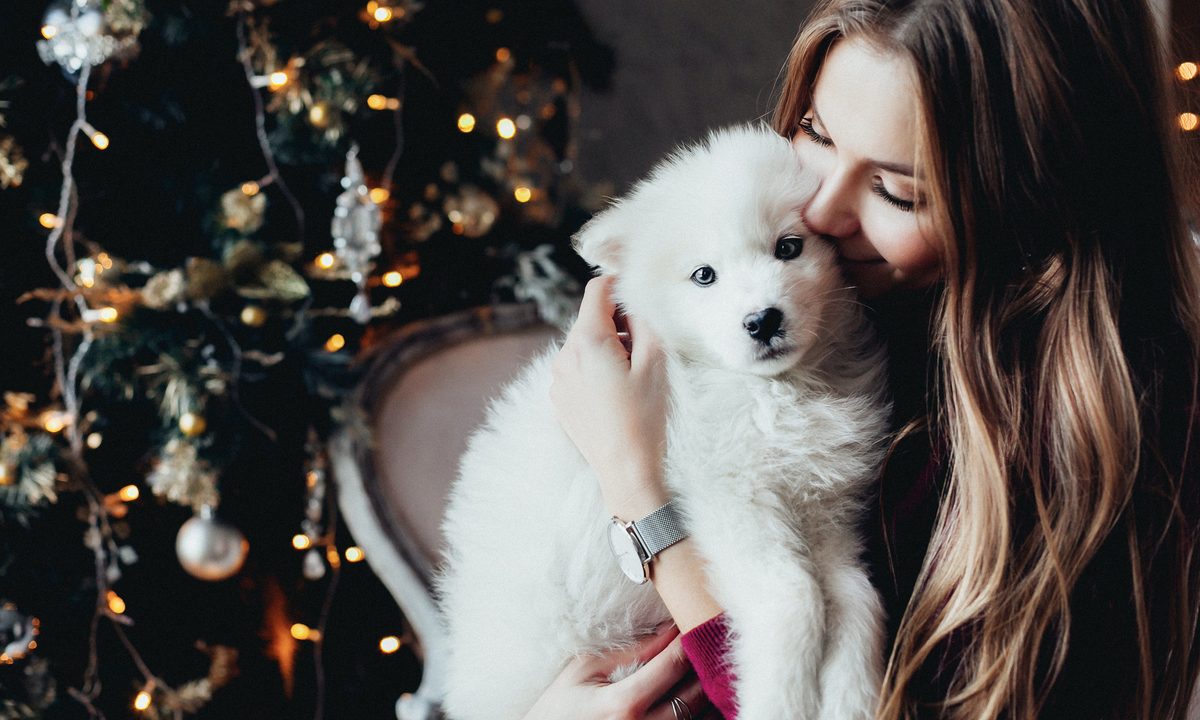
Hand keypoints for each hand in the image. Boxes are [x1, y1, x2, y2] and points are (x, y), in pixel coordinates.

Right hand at [522, 623, 712, 719]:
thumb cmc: (560, 706)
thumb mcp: (584, 669)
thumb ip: (629, 651)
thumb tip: (669, 629)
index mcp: (623, 704)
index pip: (675, 663)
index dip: (689, 636)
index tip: (695, 618)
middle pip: (698, 692)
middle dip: (705, 661)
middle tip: (706, 637)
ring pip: (704, 716)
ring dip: (709, 688)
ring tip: (706, 664)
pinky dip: (703, 712)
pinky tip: (696, 693)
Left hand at [550, 275, 671, 519]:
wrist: (625, 470)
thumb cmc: (644, 417)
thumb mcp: (655, 362)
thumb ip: (644, 321)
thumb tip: (634, 302)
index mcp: (587, 341)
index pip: (597, 290)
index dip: (619, 286)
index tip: (637, 297)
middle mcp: (564, 356)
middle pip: (589, 318)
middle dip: (616, 323)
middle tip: (642, 346)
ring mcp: (558, 379)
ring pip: (583, 344)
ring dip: (606, 347)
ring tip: (630, 376)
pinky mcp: (559, 398)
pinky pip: (576, 369)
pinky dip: (595, 369)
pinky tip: (615, 394)